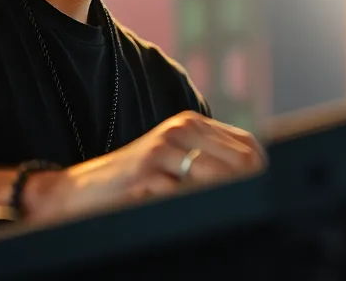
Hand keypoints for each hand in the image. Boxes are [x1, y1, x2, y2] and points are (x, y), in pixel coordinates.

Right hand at [25, 111, 264, 220]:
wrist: (80, 191)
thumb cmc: (133, 182)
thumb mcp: (172, 161)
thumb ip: (209, 163)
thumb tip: (257, 183)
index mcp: (191, 124)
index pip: (247, 147)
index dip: (262, 175)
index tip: (266, 198)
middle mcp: (180, 130)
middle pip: (239, 163)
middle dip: (247, 191)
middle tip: (248, 214)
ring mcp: (163, 150)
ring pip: (217, 181)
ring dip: (221, 204)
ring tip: (219, 219)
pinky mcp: (147, 173)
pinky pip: (185, 199)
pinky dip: (192, 214)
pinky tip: (189, 221)